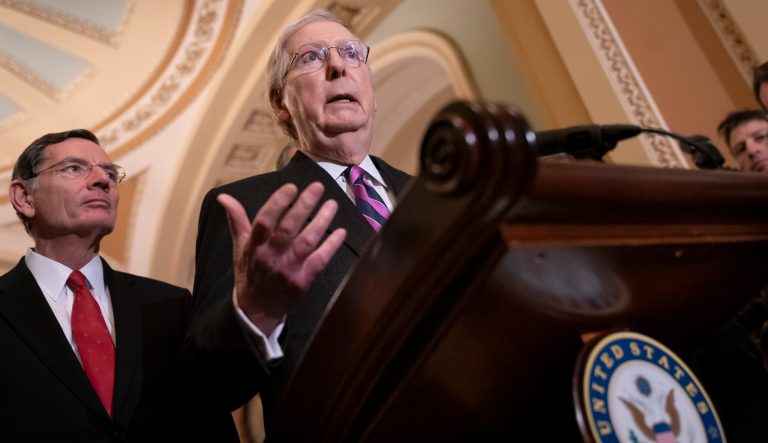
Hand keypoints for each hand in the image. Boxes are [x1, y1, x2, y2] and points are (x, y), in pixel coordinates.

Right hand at [217, 182, 345, 335]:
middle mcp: (271, 256)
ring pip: (307, 242)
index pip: (265, 220)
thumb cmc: (249, 273)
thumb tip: (224, 197)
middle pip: (289, 228)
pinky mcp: (303, 280)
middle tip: (317, 187)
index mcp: (254, 246)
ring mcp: (288, 269)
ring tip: (332, 204)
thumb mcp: (239, 247)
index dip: (278, 202)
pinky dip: (331, 245)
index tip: (291, 187)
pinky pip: (320, 260)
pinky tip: (341, 231)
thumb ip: (237, 220)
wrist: (258, 310)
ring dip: (322, 222)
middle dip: (305, 205)